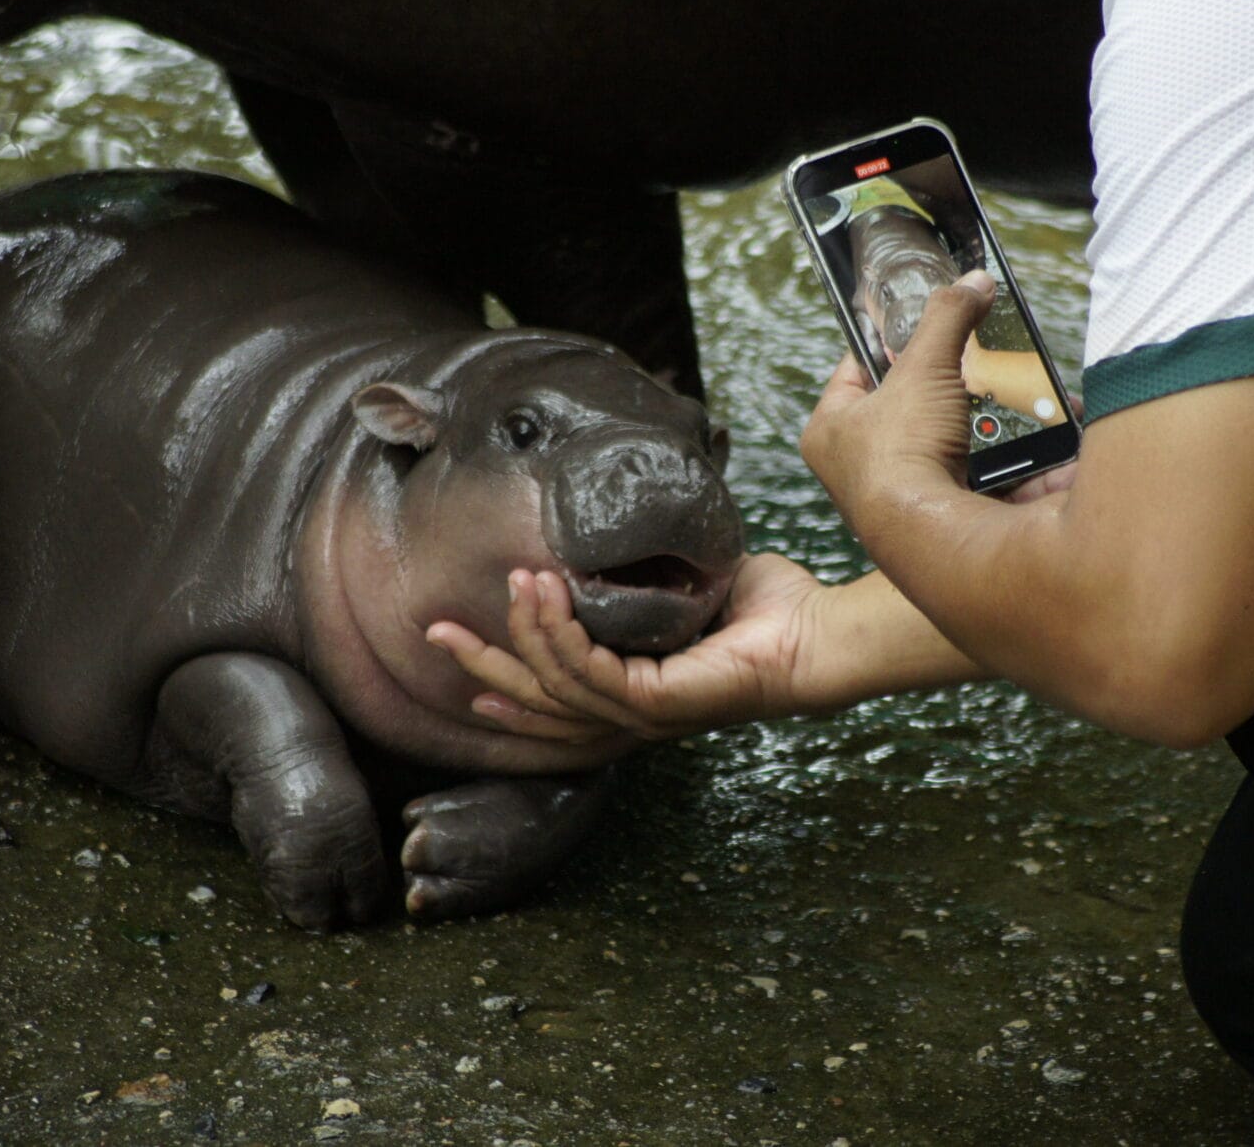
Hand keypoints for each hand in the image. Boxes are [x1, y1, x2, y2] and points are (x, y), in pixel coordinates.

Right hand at [425, 552, 825, 742]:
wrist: (818, 633)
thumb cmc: (766, 610)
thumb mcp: (689, 586)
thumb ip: (647, 574)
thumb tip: (616, 538)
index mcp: (633, 693)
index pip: (550, 699)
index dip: (500, 678)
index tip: (458, 646)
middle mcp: (632, 713)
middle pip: (536, 703)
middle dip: (482, 666)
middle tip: (435, 631)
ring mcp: (645, 714)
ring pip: (556, 683)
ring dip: (524, 630)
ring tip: (514, 581)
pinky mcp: (660, 703)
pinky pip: (590, 671)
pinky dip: (560, 632)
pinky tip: (545, 593)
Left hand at [802, 271, 995, 527]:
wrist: (928, 536)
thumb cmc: (900, 457)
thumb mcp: (923, 367)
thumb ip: (947, 319)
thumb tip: (973, 283)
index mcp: (829, 429)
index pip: (855, 369)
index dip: (888, 342)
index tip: (919, 326)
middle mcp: (855, 468)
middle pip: (909, 407)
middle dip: (949, 386)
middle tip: (975, 364)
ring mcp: (899, 496)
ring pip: (948, 442)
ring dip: (983, 422)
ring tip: (1010, 397)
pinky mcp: (941, 518)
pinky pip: (979, 476)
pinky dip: (1008, 458)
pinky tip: (1033, 437)